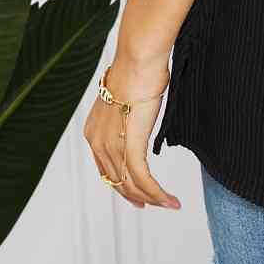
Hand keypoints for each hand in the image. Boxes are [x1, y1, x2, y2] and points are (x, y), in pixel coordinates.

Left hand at [83, 55, 181, 210]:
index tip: (137, 195)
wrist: (138, 59)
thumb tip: (140, 113)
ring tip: (170, 204)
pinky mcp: (129, 144)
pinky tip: (169, 200)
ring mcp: (112, 145)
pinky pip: (143, 178)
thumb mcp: (130, 98)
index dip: (122, 185)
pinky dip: (157, 193)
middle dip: (137, 197)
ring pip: (132, 184)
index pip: (106, 169)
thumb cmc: (138, 69)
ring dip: (152, 198)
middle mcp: (97, 142)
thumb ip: (130, 115)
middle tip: (154, 204)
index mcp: (94, 131)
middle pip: (118, 181)